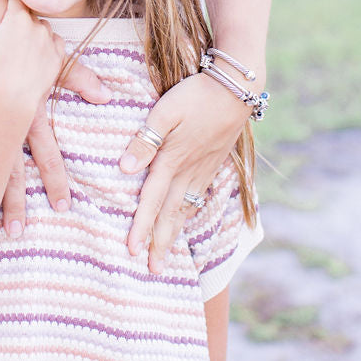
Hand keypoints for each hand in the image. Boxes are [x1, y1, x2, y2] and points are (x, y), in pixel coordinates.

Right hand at [0, 0, 109, 233]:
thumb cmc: (18, 33)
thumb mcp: (52, 54)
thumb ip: (77, 77)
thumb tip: (106, 96)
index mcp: (31, 108)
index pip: (45, 150)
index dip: (54, 178)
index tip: (62, 207)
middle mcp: (6, 117)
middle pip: (13, 166)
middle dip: (15, 200)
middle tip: (18, 232)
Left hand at [120, 73, 247, 272]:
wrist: (235, 89)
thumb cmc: (195, 95)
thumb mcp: (165, 111)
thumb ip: (145, 140)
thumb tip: (124, 168)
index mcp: (171, 160)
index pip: (151, 200)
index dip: (140, 226)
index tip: (131, 251)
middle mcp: (187, 172)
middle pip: (170, 214)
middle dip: (160, 243)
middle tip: (153, 271)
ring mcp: (202, 170)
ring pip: (185, 209)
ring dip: (174, 234)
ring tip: (168, 256)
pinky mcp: (212, 164)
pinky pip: (198, 197)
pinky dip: (189, 215)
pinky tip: (185, 221)